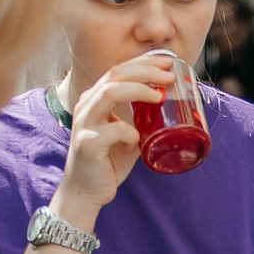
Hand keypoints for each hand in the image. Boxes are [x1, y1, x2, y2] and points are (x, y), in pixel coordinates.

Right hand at [55, 55, 172, 220]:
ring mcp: (85, 123)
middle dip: (145, 70)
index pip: (119, 70)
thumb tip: (168, 109)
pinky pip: (113, 130)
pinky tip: (137, 140)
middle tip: (169, 75)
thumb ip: (140, 120)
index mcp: (95, 99)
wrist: (86, 191)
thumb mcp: (126, 135)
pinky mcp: (87, 143)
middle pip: (115, 74)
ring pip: (109, 93)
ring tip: (159, 96)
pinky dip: (131, 133)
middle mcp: (87, 105)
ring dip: (138, 90)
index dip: (144, 62)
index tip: (168, 62)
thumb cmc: (107, 161)